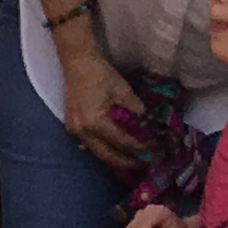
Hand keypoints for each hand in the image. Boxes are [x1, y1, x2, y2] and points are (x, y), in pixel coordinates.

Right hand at [60, 38, 142, 171]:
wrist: (77, 63)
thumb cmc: (100, 74)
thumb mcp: (122, 90)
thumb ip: (135, 109)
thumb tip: (147, 123)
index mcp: (95, 122)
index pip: (122, 141)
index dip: (140, 146)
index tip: (154, 147)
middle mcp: (82, 132)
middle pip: (107, 155)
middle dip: (126, 162)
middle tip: (144, 163)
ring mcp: (75, 131)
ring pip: (98, 153)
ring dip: (115, 158)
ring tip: (132, 159)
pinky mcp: (73, 128)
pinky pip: (90, 145)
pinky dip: (104, 149)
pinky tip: (115, 149)